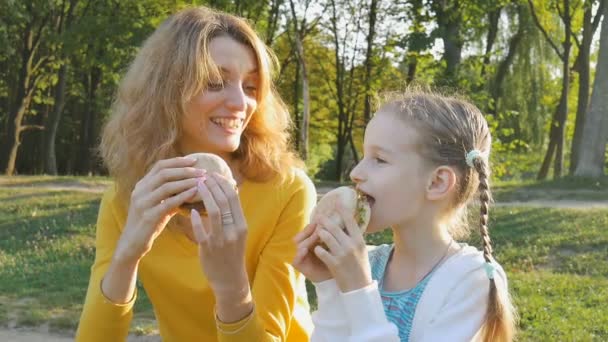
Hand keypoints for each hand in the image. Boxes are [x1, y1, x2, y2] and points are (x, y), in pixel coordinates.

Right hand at [114, 156, 203, 263]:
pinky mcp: (148, 216)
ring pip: (166, 186)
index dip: (178, 161)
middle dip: (185, 170)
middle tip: (202, 171)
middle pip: (164, 173)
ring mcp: (142, 203)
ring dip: (186, 182)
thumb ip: (172, 195)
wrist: (133, 243)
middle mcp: (140, 191)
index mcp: (142, 185)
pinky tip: (194, 194)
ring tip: (201, 181)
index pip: (160, 166)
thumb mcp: (159, 205)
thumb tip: (194, 186)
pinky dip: (182, 196)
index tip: (195, 160)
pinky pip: (168, 203)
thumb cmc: (149, 223)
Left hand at [190, 172, 249, 297]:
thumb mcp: (236, 233)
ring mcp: (222, 239)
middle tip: (201, 174)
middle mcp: (234, 230)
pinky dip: (196, 220)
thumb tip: (226, 192)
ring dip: (205, 195)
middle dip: (212, 184)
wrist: (229, 280)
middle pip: (224, 200)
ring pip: (215, 212)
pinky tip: (190, 211)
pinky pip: (202, 231)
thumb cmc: (230, 253)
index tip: (213, 173)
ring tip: (196, 185)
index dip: (223, 182)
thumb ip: (232, 215)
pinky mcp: (209, 249)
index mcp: (241, 224)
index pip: (233, 197)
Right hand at [292, 223, 332, 282]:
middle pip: (301, 235)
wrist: (336, 276)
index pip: (308, 230)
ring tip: (315, 237)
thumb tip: (337, 217)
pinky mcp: (299, 265)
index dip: (313, 225)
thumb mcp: (334, 245)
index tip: (321, 220)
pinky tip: (305, 250)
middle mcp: (303, 247)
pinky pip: (296, 259)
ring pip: (298, 245)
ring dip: (307, 240)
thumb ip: (332, 234)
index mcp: (310, 240)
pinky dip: (299, 254)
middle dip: (309, 231)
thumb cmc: (336, 258)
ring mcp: (300, 256)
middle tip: (318, 227)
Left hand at [313, 207, 371, 292]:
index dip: (343, 211)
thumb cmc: (360, 267)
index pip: (350, 221)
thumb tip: (349, 224)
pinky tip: (317, 248)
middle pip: (335, 227)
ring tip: (317, 231)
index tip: (337, 202)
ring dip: (320, 233)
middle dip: (325, 220)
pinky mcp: (334, 264)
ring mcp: (343, 255)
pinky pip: (322, 251)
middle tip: (319, 216)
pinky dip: (318, 249)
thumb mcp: (362, 250)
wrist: (359, 287)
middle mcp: (351, 246)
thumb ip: (354, 238)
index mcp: (359, 241)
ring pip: (327, 237)